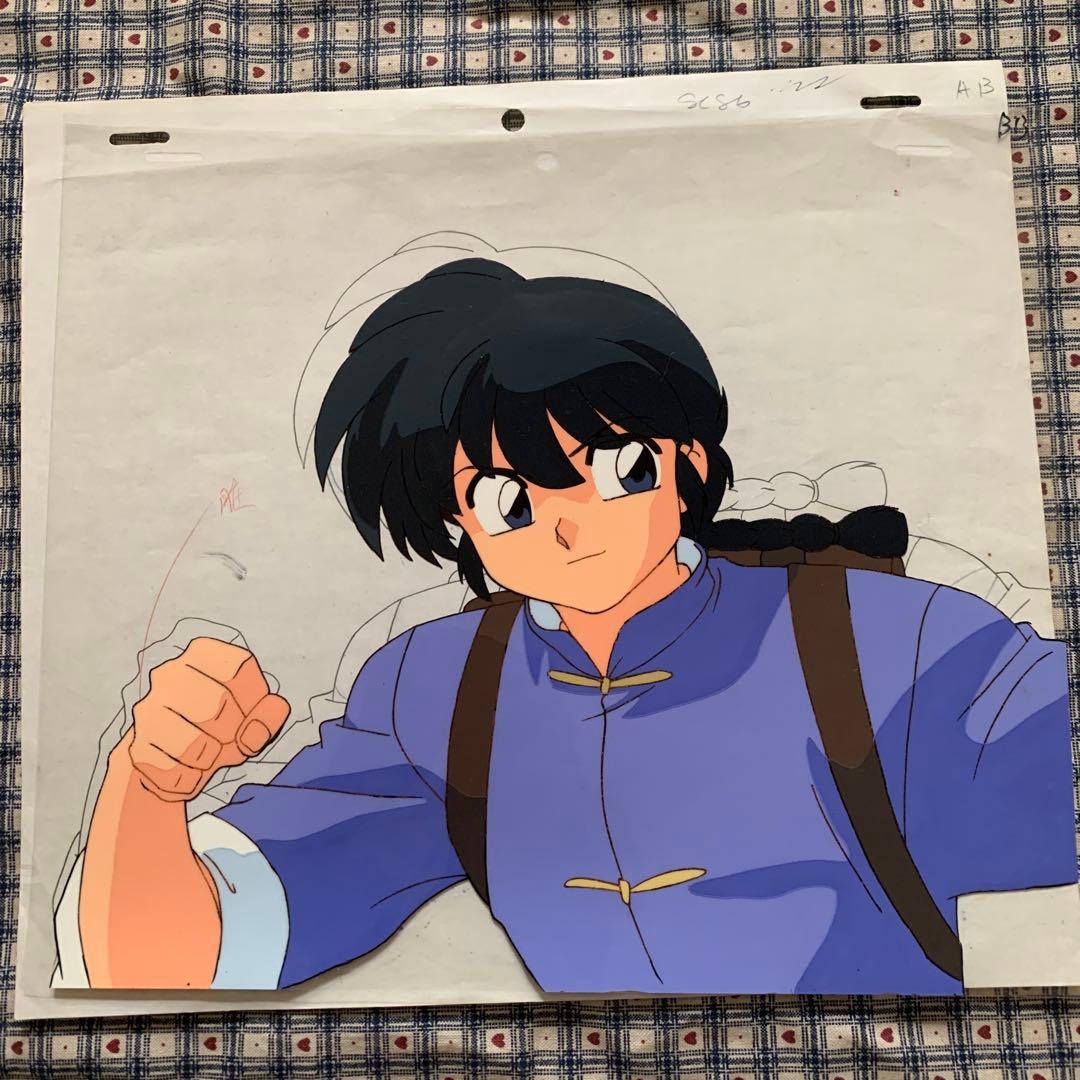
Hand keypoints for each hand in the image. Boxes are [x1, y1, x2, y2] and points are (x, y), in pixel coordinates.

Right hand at [126, 637, 289, 801]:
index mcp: (203, 654)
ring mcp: (148, 709)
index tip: (245, 713)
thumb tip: (253, 734)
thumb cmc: (224, 727)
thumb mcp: (257, 715)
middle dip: (231, 733)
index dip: (251, 699)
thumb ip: (270, 715)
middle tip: (225, 739)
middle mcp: (170, 673)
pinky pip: (174, 772)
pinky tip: (186, 769)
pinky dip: (190, 780)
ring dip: (210, 759)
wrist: (177, 759)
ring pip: (194, 745)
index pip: (237, 667)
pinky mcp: (136, 745)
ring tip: (206, 754)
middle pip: (216, 706)